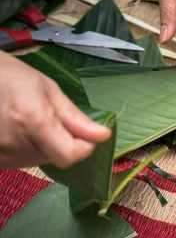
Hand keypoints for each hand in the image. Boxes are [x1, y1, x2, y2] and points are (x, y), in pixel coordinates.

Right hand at [0, 52, 110, 169]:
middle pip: (57, 157)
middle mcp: (14, 143)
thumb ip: (74, 117)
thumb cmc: (9, 76)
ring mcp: (0, 154)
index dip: (84, 147)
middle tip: (51, 116)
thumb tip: (102, 135)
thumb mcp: (47, 88)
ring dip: (46, 145)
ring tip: (30, 120)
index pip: (69, 155)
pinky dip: (29, 148)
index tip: (88, 134)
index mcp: (31, 121)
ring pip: (41, 160)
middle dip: (64, 140)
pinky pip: (22, 161)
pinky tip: (19, 129)